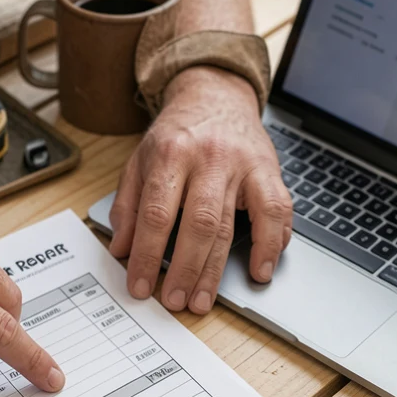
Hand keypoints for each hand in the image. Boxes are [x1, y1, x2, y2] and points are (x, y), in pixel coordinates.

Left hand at [109, 67, 291, 314]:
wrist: (216, 96)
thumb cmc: (177, 134)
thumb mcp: (139, 160)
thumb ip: (128, 205)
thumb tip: (121, 248)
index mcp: (170, 154)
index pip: (156, 213)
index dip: (147, 255)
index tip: (140, 285)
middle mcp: (207, 158)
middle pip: (197, 222)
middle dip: (184, 268)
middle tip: (175, 301)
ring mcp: (241, 164)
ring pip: (231, 223)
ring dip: (217, 269)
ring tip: (203, 299)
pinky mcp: (269, 170)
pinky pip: (276, 210)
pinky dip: (271, 244)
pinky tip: (259, 270)